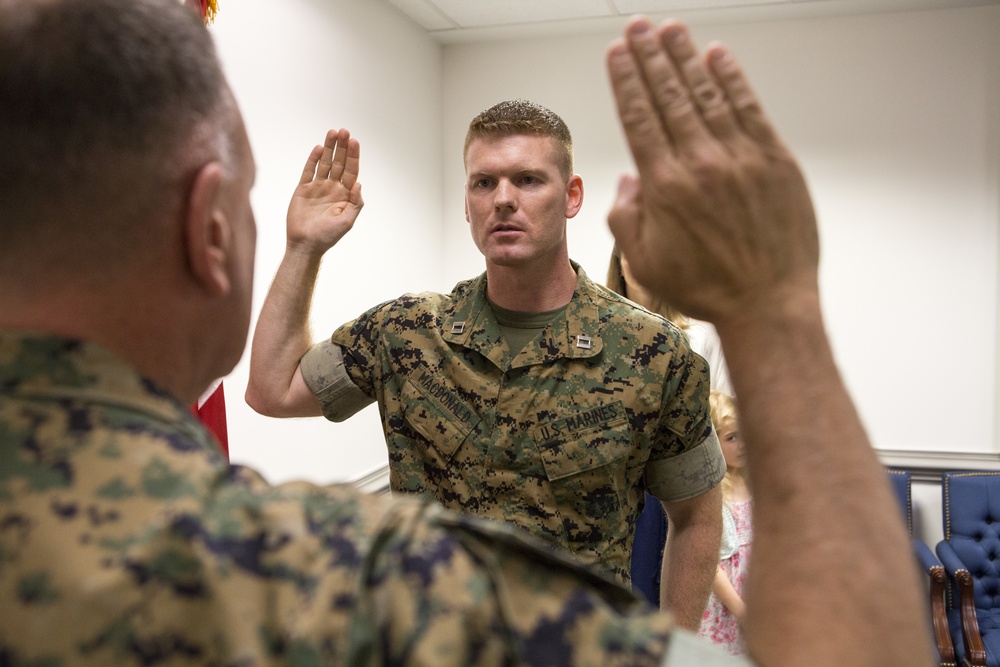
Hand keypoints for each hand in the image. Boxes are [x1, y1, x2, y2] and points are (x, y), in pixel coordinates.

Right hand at [286, 128, 363, 253]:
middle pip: (339, 162)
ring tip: (333, 132)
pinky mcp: (303, 188)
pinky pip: (309, 170)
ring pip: (325, 163)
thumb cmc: (328, 236)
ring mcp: (318, 187)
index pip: (351, 170)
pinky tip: (318, 148)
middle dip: (342, 147)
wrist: (305, 245)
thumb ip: (355, 203)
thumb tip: (359, 183)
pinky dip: (313, 159)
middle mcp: (333, 188)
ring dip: (328, 148)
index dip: (353, 156)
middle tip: (344, 131)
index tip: (355, 141)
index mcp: (345, 194)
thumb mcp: (347, 221)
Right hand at [606, 18, 818, 326]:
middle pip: (670, 96)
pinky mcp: (775, 161)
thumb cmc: (705, 287)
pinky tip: (718, 57)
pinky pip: (749, 109)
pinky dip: (732, 81)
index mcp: (664, 186)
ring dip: (687, 59)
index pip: (639, 117)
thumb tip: (629, 180)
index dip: (626, 80)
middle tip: (638, 27)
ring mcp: (740, 158)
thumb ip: (626, 215)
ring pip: (707, 95)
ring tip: (671, 30)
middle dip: (651, 58)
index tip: (617, 53)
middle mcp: (700, 163)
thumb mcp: (645, 259)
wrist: (766, 303)